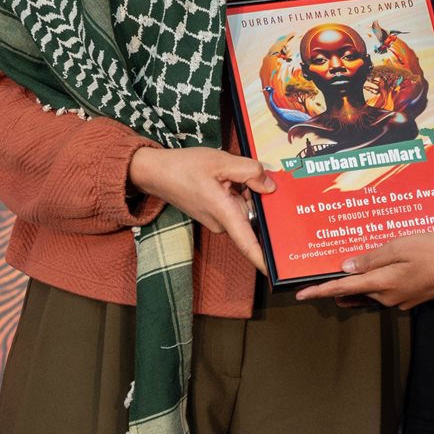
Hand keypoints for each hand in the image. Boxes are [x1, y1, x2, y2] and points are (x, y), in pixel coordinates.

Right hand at [128, 146, 275, 273]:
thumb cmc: (184, 167)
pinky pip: (233, 207)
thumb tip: (269, 187)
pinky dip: (236, 192)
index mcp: (224, 213)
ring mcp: (216, 221)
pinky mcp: (213, 215)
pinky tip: (227, 178)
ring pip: (243, 209)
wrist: (156, 172)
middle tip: (251, 176)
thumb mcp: (221, 161)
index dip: (264, 259)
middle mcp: (221, 223)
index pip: (248, 244)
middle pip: (252, 216)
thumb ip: (249, 172)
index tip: (277, 271)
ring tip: (230, 174)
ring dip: (245, 192)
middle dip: (258, 198)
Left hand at [294, 232, 433, 309]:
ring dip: (359, 285)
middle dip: (340, 284)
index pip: (344, 288)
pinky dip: (379, 283)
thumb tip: (347, 268)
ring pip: (372, 292)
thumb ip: (373, 258)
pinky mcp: (414, 297)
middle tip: (322, 277)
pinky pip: (388, 291)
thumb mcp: (402, 246)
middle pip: (357, 291)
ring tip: (345, 277)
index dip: (320, 291)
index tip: (301, 295)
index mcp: (383, 283)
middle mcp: (390, 297)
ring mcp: (403, 300)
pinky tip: (382, 272)